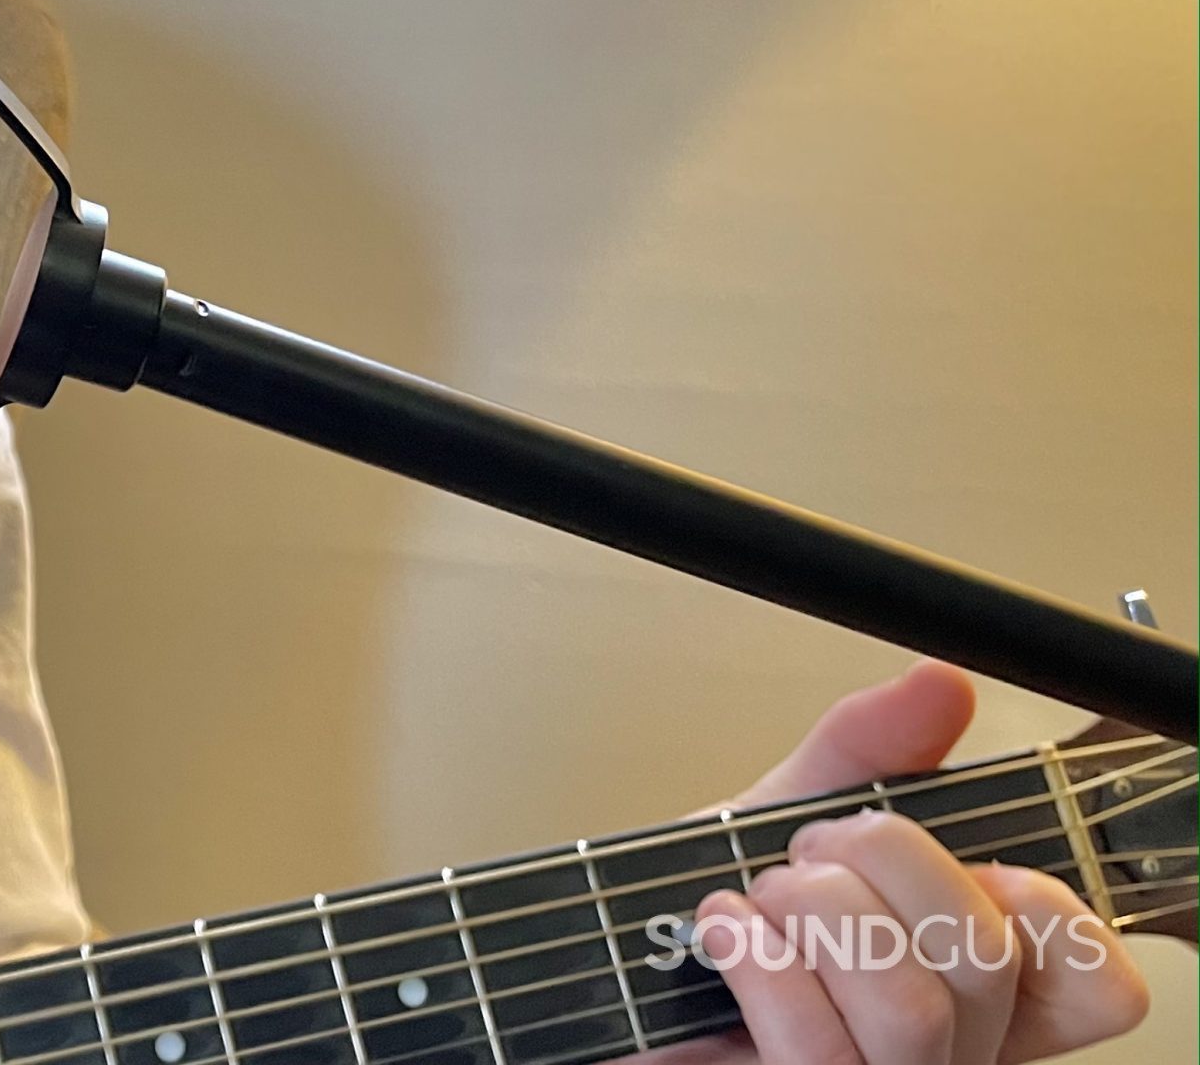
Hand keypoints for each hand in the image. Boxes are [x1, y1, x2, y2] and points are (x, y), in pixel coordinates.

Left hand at [640, 662, 1149, 1064]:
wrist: (614, 965)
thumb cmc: (713, 914)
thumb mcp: (788, 813)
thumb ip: (866, 751)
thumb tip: (939, 685)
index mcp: (976, 994)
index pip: (1097, 986)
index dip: (1054, 912)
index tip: (975, 858)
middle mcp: (947, 1054)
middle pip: (987, 962)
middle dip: (890, 864)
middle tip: (814, 845)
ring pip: (911, 1010)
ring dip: (818, 912)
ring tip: (763, 889)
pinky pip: (814, 1045)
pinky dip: (757, 957)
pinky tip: (720, 923)